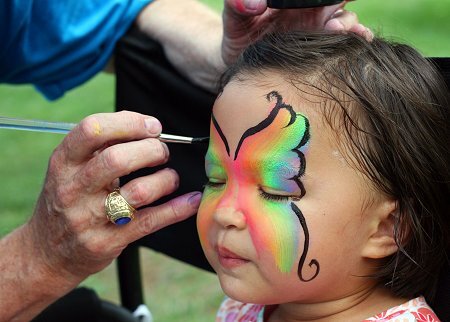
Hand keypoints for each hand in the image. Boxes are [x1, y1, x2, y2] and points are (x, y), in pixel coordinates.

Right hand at [26, 111, 201, 281]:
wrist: (46, 253)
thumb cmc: (68, 201)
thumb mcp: (71, 169)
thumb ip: (102, 146)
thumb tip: (146, 126)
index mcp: (63, 162)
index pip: (92, 130)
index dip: (130, 122)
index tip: (153, 126)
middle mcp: (72, 189)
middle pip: (117, 159)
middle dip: (151, 150)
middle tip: (162, 153)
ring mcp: (88, 218)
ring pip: (138, 192)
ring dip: (166, 179)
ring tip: (170, 178)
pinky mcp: (107, 242)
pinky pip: (149, 222)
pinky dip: (176, 209)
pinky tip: (190, 200)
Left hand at [222, 0, 371, 64]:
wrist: (239, 62)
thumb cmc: (239, 31)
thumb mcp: (234, 14)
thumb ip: (239, 3)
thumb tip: (256, 4)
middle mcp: (312, 11)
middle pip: (338, 0)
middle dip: (341, 4)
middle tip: (330, 19)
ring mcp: (319, 31)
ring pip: (345, 20)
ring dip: (346, 22)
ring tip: (334, 30)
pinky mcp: (322, 52)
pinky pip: (346, 42)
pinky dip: (356, 38)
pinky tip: (357, 38)